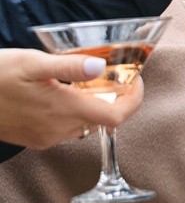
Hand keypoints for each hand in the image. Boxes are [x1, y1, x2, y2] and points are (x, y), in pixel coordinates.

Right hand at [0, 51, 142, 149]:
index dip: (134, 100)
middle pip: (102, 120)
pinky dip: (69, 113)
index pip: (117, 116)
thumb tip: (100, 67)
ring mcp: (45, 138)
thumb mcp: (30, 62)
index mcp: (63, 110)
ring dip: (89, 106)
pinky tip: (57, 95)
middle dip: (112, 99)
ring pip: (83, 125)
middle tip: (109, 76)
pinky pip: (63, 129)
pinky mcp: (33, 140)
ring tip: (81, 82)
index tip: (136, 81)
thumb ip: (68, 66)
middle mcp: (58, 130)